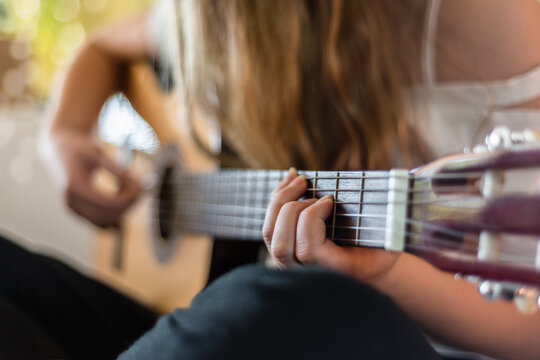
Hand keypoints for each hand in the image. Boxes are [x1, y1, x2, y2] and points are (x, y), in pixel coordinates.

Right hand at [45, 130, 140, 227]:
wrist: (59, 149)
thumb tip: (140, 186)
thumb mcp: (100, 153)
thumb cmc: (80, 147)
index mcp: (74, 187)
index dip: (128, 199)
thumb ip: (119, 171)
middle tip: (143, 188)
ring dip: (124, 209)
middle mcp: (71, 202)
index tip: (143, 188)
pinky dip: (116, 212)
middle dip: (129, 204)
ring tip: (132, 187)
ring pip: (107, 222)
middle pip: (108, 216)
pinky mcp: (79, 212)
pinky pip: (102, 221)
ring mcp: (74, 210)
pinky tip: (124, 194)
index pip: (107, 204)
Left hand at [262, 169, 399, 285]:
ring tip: (301, 179)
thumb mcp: (391, 240)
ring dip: (281, 200)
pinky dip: (277, 198)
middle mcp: (306, 274)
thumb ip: (389, 224)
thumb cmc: (381, 250)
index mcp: (333, 273)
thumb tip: (399, 185)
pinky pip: (269, 225)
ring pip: (269, 234)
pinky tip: (292, 178)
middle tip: (317, 194)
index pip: (307, 249)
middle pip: (281, 243)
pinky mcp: (283, 250)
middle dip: (294, 209)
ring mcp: (290, 264)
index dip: (311, 220)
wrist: (367, 268)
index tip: (329, 200)